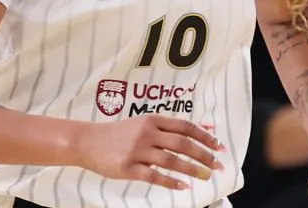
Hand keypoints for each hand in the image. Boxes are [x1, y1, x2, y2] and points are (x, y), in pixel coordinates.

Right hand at [72, 115, 224, 190]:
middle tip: (218, 166)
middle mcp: (147, 133)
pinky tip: (183, 187)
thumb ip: (166, 129)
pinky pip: (154, 176)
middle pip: (182, 144)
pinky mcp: (128, 168)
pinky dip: (171, 182)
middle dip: (204, 155)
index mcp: (153, 120)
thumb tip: (197, 132)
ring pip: (171, 161)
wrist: (88, 141)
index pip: (185, 127)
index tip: (219, 146)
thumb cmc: (118, 134)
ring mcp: (137, 150)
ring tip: (206, 177)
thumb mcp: (142, 124)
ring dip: (192, 169)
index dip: (204, 137)